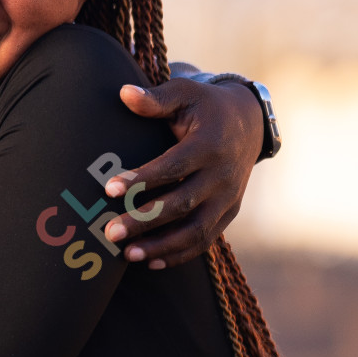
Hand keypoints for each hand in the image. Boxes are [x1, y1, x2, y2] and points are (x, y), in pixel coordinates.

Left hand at [105, 78, 262, 268]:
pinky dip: (180, 253)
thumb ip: (155, 98)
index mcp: (210, 145)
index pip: (173, 167)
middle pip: (182, 204)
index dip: (142, 179)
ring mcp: (229, 198)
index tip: (109, 189)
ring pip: (197, 231)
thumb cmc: (204, 106)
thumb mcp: (184, 94)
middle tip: (110, 232)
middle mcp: (223, 176)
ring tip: (128, 255)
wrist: (247, 123)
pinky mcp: (229, 213)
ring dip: (162, 246)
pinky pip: (206, 240)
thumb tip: (124, 94)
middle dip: (145, 221)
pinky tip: (151, 262)